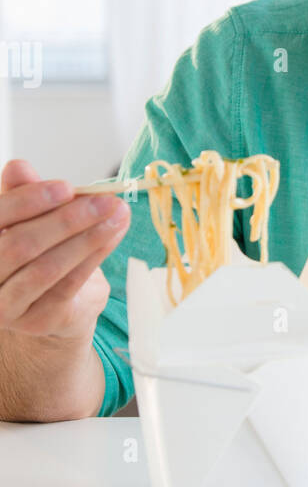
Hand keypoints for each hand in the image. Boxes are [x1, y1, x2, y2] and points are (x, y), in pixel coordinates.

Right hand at [0, 159, 129, 342]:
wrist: (56, 302)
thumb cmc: (40, 251)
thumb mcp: (32, 217)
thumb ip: (24, 193)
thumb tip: (18, 167)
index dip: (28, 200)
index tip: (67, 187)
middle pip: (19, 245)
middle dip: (66, 220)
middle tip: (106, 201)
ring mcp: (6, 304)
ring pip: (45, 268)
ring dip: (87, 239)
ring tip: (117, 217)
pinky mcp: (36, 319)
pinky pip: (66, 286)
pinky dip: (92, 258)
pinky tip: (111, 238)